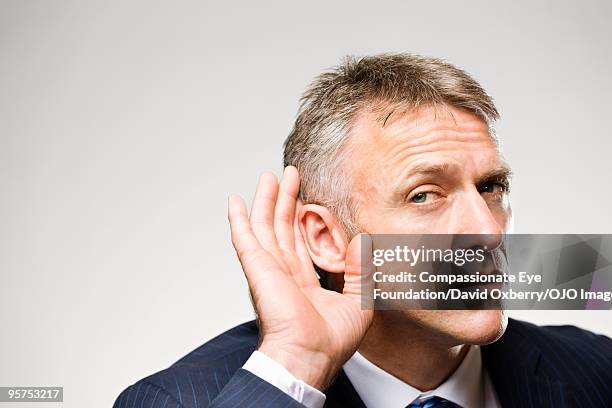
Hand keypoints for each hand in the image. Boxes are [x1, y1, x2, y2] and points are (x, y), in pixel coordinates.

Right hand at [227, 166, 372, 389]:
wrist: (309, 356)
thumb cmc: (330, 341)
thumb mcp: (360, 302)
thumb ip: (362, 271)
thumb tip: (364, 242)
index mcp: (304, 282)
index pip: (302, 243)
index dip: (304, 221)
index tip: (309, 199)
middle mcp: (284, 273)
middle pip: (282, 227)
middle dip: (286, 200)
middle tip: (289, 174)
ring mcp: (269, 268)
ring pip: (265, 226)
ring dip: (267, 200)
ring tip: (270, 176)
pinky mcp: (258, 267)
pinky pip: (245, 238)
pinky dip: (238, 219)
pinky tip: (235, 201)